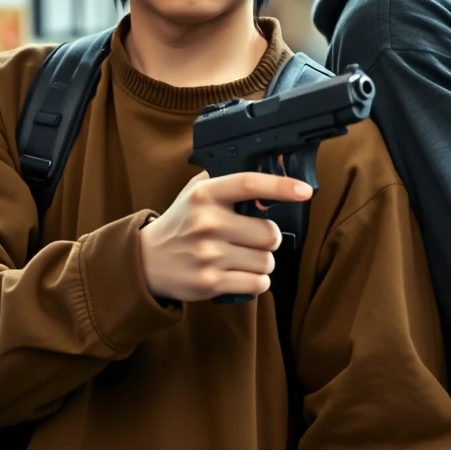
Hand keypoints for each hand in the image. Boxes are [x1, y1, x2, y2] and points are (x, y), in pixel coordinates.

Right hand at [139, 171, 312, 302]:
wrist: (146, 260)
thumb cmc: (181, 222)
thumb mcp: (195, 191)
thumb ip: (227, 178)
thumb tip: (271, 165)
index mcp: (206, 195)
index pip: (250, 184)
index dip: (282, 187)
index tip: (304, 191)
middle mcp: (207, 223)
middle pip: (269, 233)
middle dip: (269, 238)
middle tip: (255, 238)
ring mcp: (208, 255)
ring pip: (266, 261)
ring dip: (263, 262)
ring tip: (245, 257)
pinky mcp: (209, 282)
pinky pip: (257, 284)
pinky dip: (257, 281)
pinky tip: (243, 274)